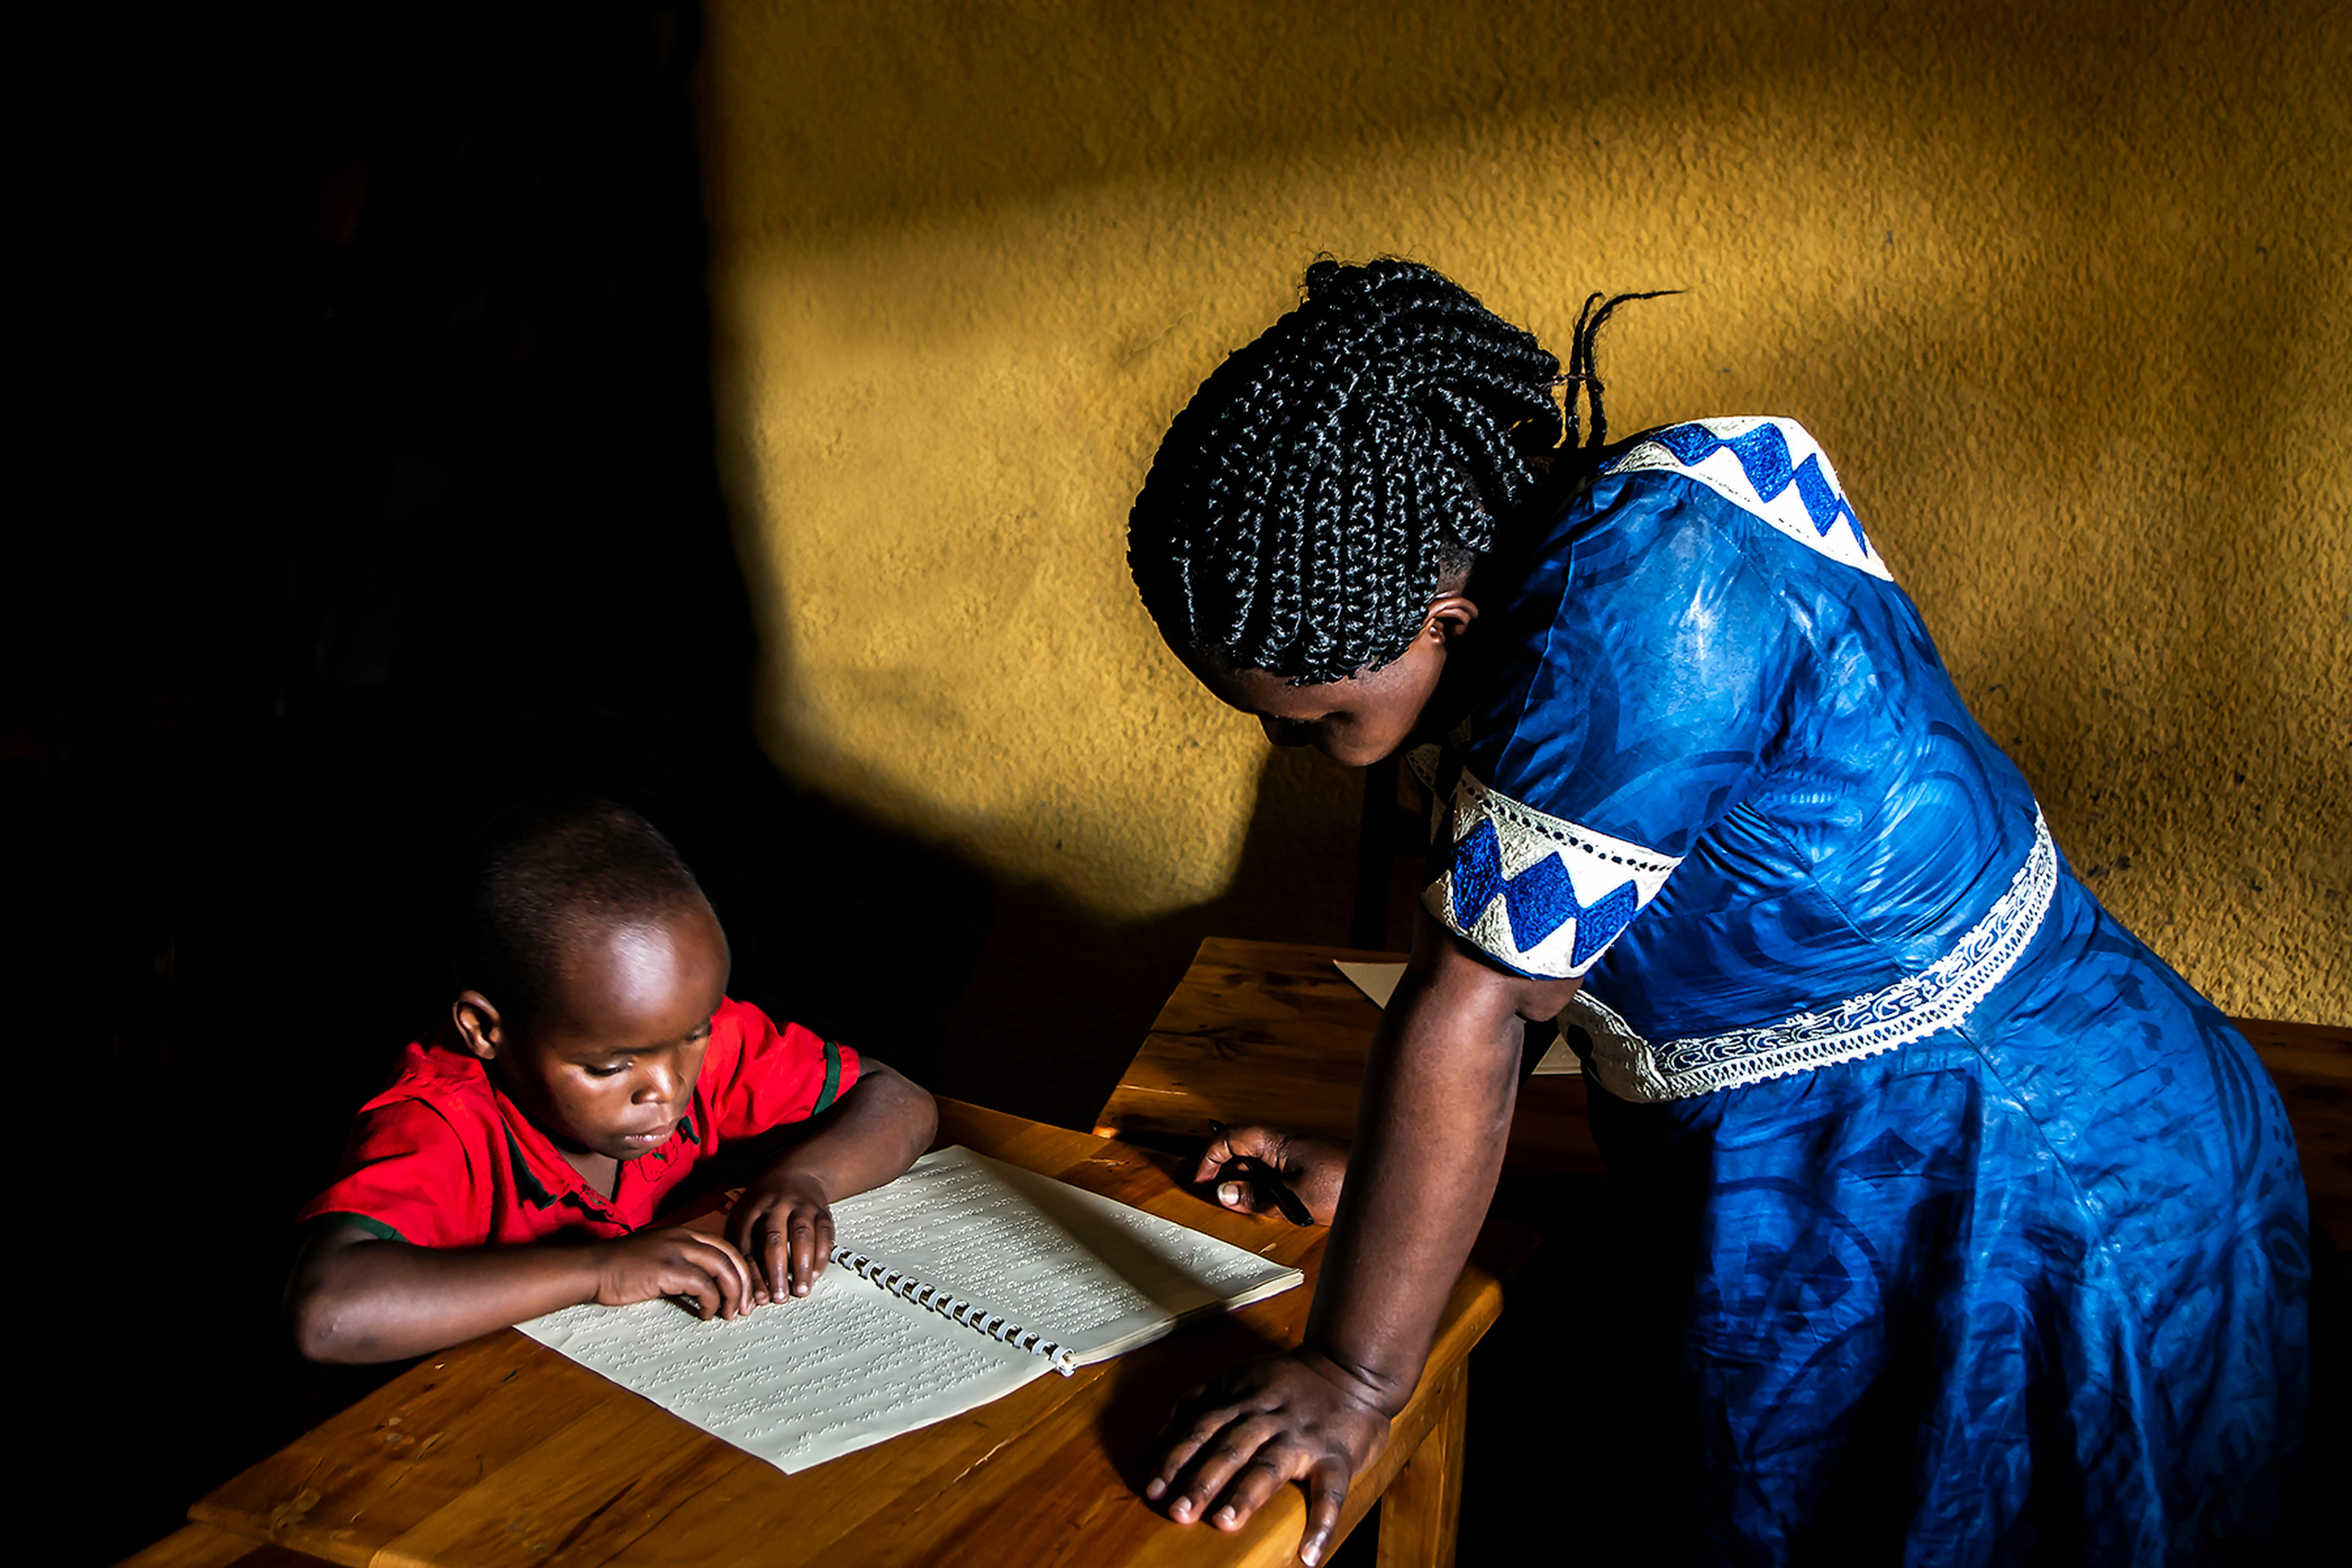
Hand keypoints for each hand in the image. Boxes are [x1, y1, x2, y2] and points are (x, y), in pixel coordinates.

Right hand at [594, 1226, 757, 1319]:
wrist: (594, 1269)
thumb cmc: (622, 1269)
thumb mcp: (659, 1258)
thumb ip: (683, 1266)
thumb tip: (706, 1288)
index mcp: (684, 1233)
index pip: (726, 1247)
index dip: (740, 1270)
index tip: (745, 1292)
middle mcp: (685, 1237)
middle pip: (730, 1256)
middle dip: (744, 1283)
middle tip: (747, 1308)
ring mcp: (676, 1251)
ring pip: (723, 1269)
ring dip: (732, 1294)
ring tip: (730, 1314)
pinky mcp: (668, 1269)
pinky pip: (704, 1286)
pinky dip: (711, 1302)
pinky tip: (706, 1314)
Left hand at [728, 1168, 835, 1299]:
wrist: (798, 1173)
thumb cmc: (765, 1203)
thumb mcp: (743, 1215)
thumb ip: (740, 1247)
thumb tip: (740, 1289)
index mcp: (751, 1209)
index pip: (748, 1244)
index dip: (752, 1273)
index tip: (756, 1298)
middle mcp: (775, 1205)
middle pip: (774, 1239)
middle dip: (776, 1271)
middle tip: (779, 1296)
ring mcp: (800, 1206)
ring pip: (802, 1236)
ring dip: (802, 1266)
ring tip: (801, 1289)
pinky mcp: (821, 1211)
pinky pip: (824, 1234)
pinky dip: (821, 1256)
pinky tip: (816, 1273)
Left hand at [1146, 1349, 1390, 1564]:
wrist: (1352, 1368)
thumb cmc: (1289, 1380)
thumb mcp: (1240, 1375)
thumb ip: (1201, 1399)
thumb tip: (1162, 1434)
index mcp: (1243, 1400)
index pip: (1200, 1429)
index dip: (1175, 1459)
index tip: (1153, 1489)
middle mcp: (1269, 1418)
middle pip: (1229, 1449)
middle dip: (1202, 1481)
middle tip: (1178, 1511)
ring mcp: (1303, 1438)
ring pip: (1270, 1467)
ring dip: (1245, 1495)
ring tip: (1224, 1522)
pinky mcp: (1336, 1457)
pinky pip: (1330, 1492)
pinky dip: (1322, 1523)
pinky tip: (1309, 1555)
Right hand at [1196, 1125, 1346, 1225]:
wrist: (1385, 1184)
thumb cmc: (1345, 1185)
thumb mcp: (1295, 1198)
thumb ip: (1257, 1197)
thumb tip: (1225, 1194)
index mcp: (1278, 1141)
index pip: (1231, 1137)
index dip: (1209, 1156)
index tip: (1201, 1180)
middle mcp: (1285, 1142)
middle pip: (1241, 1148)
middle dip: (1224, 1169)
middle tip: (1216, 1195)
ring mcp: (1297, 1152)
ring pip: (1258, 1160)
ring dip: (1244, 1180)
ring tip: (1241, 1204)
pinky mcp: (1308, 1164)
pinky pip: (1275, 1169)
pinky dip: (1264, 1184)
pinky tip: (1269, 1204)